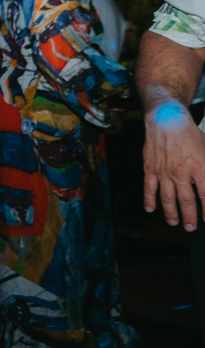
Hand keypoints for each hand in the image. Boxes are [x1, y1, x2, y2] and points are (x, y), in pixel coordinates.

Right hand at [143, 98, 204, 229]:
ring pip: (167, 198)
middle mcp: (181, 172)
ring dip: (171, 213)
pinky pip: (149, 188)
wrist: (167, 120)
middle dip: (190, 217)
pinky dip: (149, 200)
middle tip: (191, 227)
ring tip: (174, 222)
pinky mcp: (150, 169)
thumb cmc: (190, 134)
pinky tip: (150, 209)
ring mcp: (163, 172)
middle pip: (186, 201)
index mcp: (199, 167)